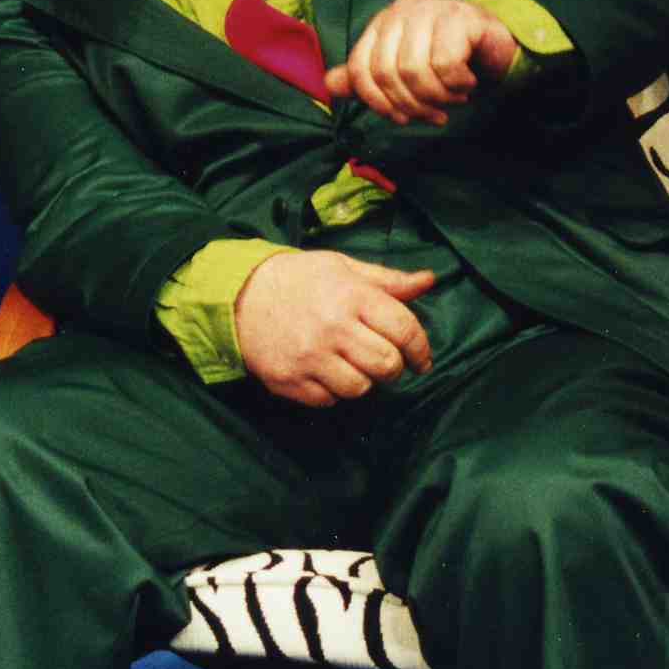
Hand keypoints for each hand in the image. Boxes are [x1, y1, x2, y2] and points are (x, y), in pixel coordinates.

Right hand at [234, 251, 434, 406]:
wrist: (239, 296)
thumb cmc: (299, 280)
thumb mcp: (343, 268)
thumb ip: (387, 280)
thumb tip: (428, 280)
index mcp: (351, 296)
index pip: (404, 329)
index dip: (420, 349)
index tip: (421, 359)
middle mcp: (332, 327)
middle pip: (386, 365)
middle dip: (393, 367)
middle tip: (385, 362)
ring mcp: (309, 357)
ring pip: (360, 388)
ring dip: (363, 381)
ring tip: (351, 364)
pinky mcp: (289, 380)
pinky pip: (328, 400)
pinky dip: (332, 391)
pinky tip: (324, 371)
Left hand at [324, 0, 518, 125]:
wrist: (496, 44)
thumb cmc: (448, 59)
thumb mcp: (404, 70)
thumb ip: (368, 76)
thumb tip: (329, 85)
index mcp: (383, 24)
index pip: (360, 68)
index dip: (377, 102)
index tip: (401, 118)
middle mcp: (402, 12)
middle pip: (387, 73)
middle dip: (412, 104)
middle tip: (435, 113)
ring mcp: (431, 9)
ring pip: (415, 70)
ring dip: (437, 97)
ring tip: (453, 99)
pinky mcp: (460, 17)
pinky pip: (446, 64)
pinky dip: (457, 84)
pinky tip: (467, 83)